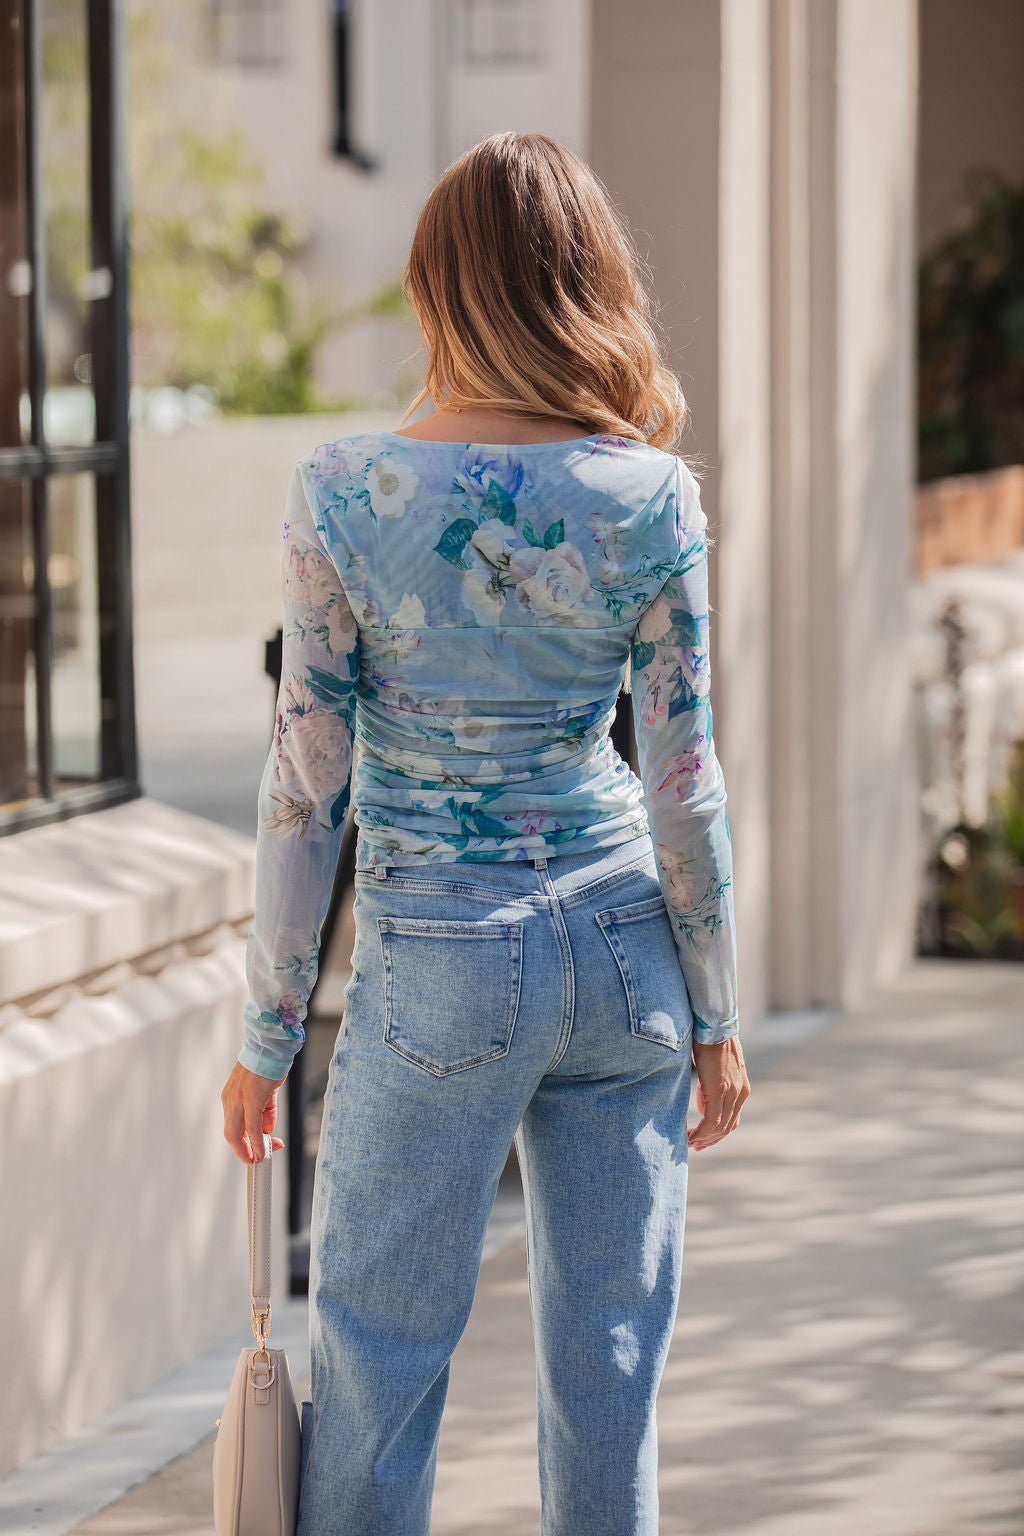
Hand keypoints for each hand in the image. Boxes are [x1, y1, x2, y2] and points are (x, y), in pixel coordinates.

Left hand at [221, 1060, 286, 1164]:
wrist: (272, 1046)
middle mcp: (230, 1099)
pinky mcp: (251, 1098)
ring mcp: (238, 1099)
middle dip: (242, 1152)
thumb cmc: (269, 1066)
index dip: (244, 1143)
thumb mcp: (265, 1092)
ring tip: (262, 1157)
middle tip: (255, 1161)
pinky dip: (257, 1141)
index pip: (232, 1127)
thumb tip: (267, 1131)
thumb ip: (265, 1113)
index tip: (255, 1152)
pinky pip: (252, 1126)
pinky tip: (264, 1149)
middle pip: (230, 1135)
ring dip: (251, 1149)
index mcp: (231, 1097)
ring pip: (237, 1133)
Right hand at [687, 1035, 749, 1150]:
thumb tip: (702, 1104)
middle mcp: (740, 1093)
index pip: (732, 1119)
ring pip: (720, 1127)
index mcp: (741, 1088)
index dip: (718, 1132)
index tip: (703, 1139)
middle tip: (696, 1147)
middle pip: (727, 1127)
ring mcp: (731, 1093)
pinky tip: (691, 1136)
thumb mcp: (714, 1068)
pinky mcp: (719, 1091)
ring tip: (690, 1143)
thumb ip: (711, 1087)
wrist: (713, 1025)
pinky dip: (701, 1132)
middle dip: (711, 1140)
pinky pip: (712, 1120)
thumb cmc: (709, 1040)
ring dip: (704, 1138)